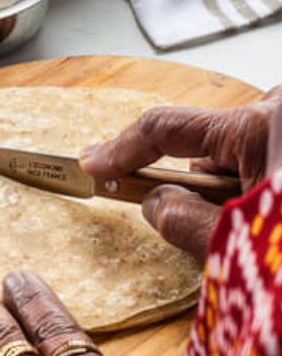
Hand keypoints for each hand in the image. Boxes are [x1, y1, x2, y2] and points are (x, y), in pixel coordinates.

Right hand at [79, 90, 280, 256]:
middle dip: (201, 186)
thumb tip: (153, 204)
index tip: (92, 166)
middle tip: (218, 225)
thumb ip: (187, 221)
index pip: (164, 128)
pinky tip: (275, 218)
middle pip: (206, 145)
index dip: (121, 149)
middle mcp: (275, 114)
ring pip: (236, 155)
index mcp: (258, 127)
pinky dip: (258, 188)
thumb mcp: (243, 241)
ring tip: (264, 229)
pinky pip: (261, 159)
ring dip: (235, 190)